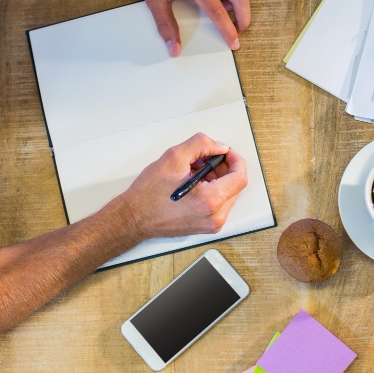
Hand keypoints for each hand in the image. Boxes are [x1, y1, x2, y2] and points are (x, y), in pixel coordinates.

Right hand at [116, 133, 247, 240]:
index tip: (226, 152)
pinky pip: (218, 204)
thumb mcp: (173, 158)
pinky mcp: (206, 227)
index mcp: (210, 201)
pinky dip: (211, 190)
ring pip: (227, 194)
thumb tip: (219, 146)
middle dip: (222, 167)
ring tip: (194, 171)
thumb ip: (201, 145)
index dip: (235, 160)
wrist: (134, 218)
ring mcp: (211, 224)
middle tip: (204, 159)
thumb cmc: (148, 195)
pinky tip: (193, 183)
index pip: (239, 177)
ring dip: (216, 178)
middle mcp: (214, 216)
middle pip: (234, 185)